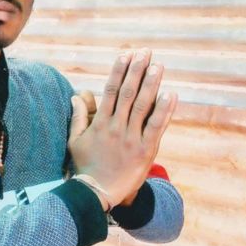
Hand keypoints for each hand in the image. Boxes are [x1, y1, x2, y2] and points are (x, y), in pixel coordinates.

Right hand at [69, 50, 177, 207]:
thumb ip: (78, 118)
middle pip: (128, 94)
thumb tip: (76, 96)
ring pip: (143, 106)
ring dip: (151, 84)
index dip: (119, 71)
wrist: (97, 193)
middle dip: (137, 71)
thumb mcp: (75, 142)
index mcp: (100, 124)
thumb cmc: (85, 167)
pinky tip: (170, 94)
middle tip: (145, 52)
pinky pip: (156, 127)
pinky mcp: (145, 151)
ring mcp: (131, 139)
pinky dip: (164, 110)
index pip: (111, 91)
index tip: (126, 54)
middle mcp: (116, 128)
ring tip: (158, 66)